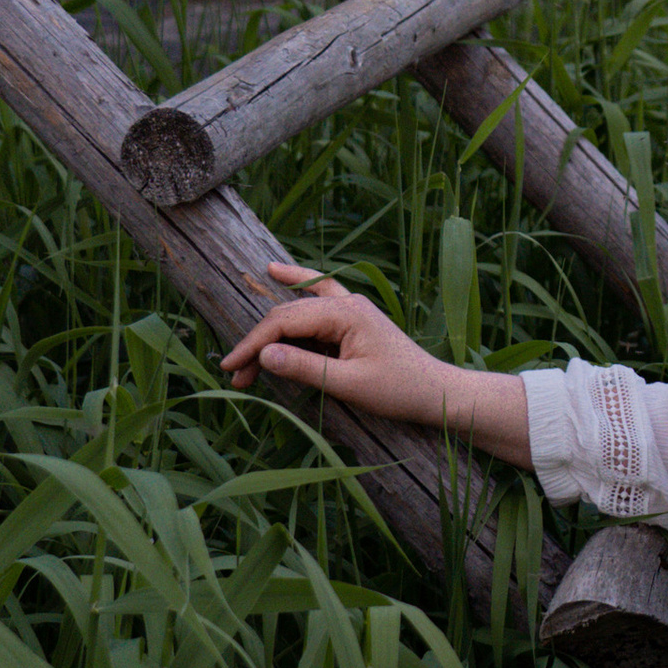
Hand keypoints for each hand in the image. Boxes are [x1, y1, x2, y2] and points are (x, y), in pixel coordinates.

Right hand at [221, 261, 519, 444]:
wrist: (437, 392)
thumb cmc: (399, 390)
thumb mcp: (349, 384)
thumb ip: (306, 368)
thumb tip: (263, 356)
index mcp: (346, 313)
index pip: (285, 322)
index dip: (254, 344)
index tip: (230, 367)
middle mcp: (347, 302)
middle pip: (288, 315)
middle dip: (259, 344)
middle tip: (235, 375)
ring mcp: (351, 307)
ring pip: (299, 306)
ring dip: (271, 330)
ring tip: (243, 354)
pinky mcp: (354, 319)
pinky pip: (318, 299)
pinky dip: (295, 293)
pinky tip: (277, 275)